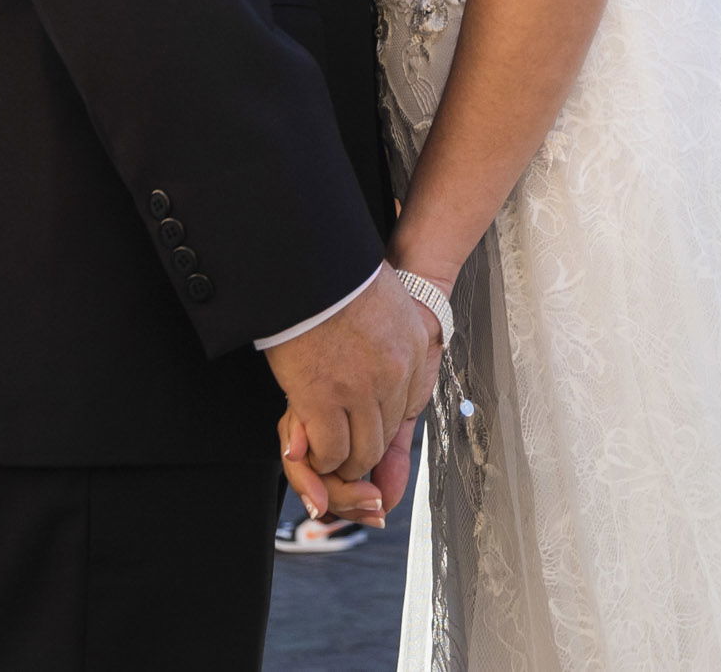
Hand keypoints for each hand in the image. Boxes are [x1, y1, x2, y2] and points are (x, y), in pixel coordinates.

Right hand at [263, 275, 442, 484]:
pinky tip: (310, 449)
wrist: (309, 259)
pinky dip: (321, 458)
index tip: (361, 431)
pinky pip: (331, 451)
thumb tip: (383, 365)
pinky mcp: (324, 398)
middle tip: (342, 454)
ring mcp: (361, 389)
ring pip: (361, 451)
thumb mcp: (385, 304)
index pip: (403, 410)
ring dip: (343, 460)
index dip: (378, 427)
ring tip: (326, 453)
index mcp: (411, 349)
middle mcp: (394, 374)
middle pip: (385, 436)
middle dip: (363, 452)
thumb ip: (390, 338)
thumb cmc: (338, 277)